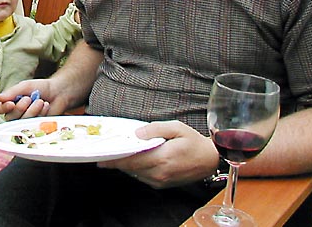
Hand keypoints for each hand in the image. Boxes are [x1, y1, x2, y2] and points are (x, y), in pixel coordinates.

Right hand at [0, 80, 60, 119]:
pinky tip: (45, 106)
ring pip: (22, 121)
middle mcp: (16, 113)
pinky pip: (34, 124)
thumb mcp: (25, 86)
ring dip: (31, 110)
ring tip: (40, 101)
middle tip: (29, 98)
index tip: (11, 103)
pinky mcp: (36, 125)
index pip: (0, 108)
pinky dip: (40, 113)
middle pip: (10, 117)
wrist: (58, 92)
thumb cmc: (41, 88)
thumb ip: (12, 92)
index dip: (4, 108)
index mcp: (11, 103)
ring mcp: (26, 121)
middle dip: (20, 108)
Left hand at [97, 120, 218, 188]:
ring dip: (125, 165)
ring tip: (115, 155)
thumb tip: (136, 132)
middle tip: (102, 154)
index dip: (114, 159)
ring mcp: (160, 181)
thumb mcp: (176, 127)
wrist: (210, 159)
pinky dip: (134, 169)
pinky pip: (142, 176)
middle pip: (130, 168)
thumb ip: (154, 129)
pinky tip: (132, 159)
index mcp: (162, 158)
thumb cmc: (193, 141)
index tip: (101, 157)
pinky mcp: (161, 184)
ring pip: (134, 173)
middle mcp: (159, 173)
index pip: (131, 160)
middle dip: (116, 161)